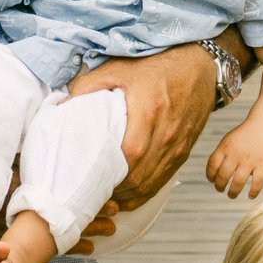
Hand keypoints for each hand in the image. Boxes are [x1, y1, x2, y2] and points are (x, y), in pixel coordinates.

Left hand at [65, 40, 221, 205]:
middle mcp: (167, 132)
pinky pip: (164, 180)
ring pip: (152, 183)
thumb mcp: (118, 67)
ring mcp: (178, 145)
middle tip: (93, 193)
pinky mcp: (184, 151)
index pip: (130, 154)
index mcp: (148, 111)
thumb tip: (62, 105)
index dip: (111, 173)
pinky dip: (145, 192)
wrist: (199, 65)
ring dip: (129, 195)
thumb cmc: (157, 64)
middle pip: (140, 175)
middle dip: (116, 190)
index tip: (90, 178)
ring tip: (107, 198)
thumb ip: (88, 85)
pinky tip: (129, 195)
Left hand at [205, 126, 262, 199]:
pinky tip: (250, 196)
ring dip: (233, 192)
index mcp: (225, 147)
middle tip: (220, 189)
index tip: (212, 180)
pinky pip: (258, 182)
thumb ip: (221, 155)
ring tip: (231, 195)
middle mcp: (236, 154)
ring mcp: (250, 160)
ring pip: (238, 182)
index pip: (212, 165)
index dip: (210, 175)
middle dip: (219, 186)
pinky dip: (254, 192)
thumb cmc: (244, 136)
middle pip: (223, 175)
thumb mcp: (228, 140)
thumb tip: (213, 174)